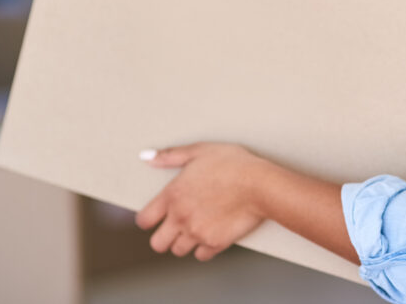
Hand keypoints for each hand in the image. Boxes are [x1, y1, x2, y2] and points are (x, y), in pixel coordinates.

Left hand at [135, 142, 267, 261]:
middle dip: (164, 237)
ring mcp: (197, 233)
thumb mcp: (201, 151)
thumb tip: (147, 157)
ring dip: (185, 242)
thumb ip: (171, 156)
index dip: (149, 219)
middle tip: (177, 226)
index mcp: (172, 195)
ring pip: (178, 251)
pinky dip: (205, 248)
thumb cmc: (233, 164)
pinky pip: (201, 255)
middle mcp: (180, 218)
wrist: (261, 184)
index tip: (157, 217)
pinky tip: (213, 233)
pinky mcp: (215, 244)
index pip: (144, 220)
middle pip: (157, 244)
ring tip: (199, 227)